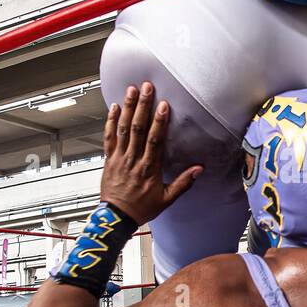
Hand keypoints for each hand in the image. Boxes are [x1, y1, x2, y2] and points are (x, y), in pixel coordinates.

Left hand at [101, 82, 201, 222]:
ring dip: (127, 108)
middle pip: (138, 128)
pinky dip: (110, 121)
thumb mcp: (166, 199)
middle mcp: (133, 160)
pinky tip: (113, 107)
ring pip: (123, 129)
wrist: (115, 218)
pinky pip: (109, 137)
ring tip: (130, 91)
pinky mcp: (108, 159)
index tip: (163, 105)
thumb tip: (198, 169)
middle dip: (142, 106)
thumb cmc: (141, 208)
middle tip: (146, 88)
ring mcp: (119, 158)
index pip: (155, 140)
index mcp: (149, 168)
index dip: (159, 121)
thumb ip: (183, 183)